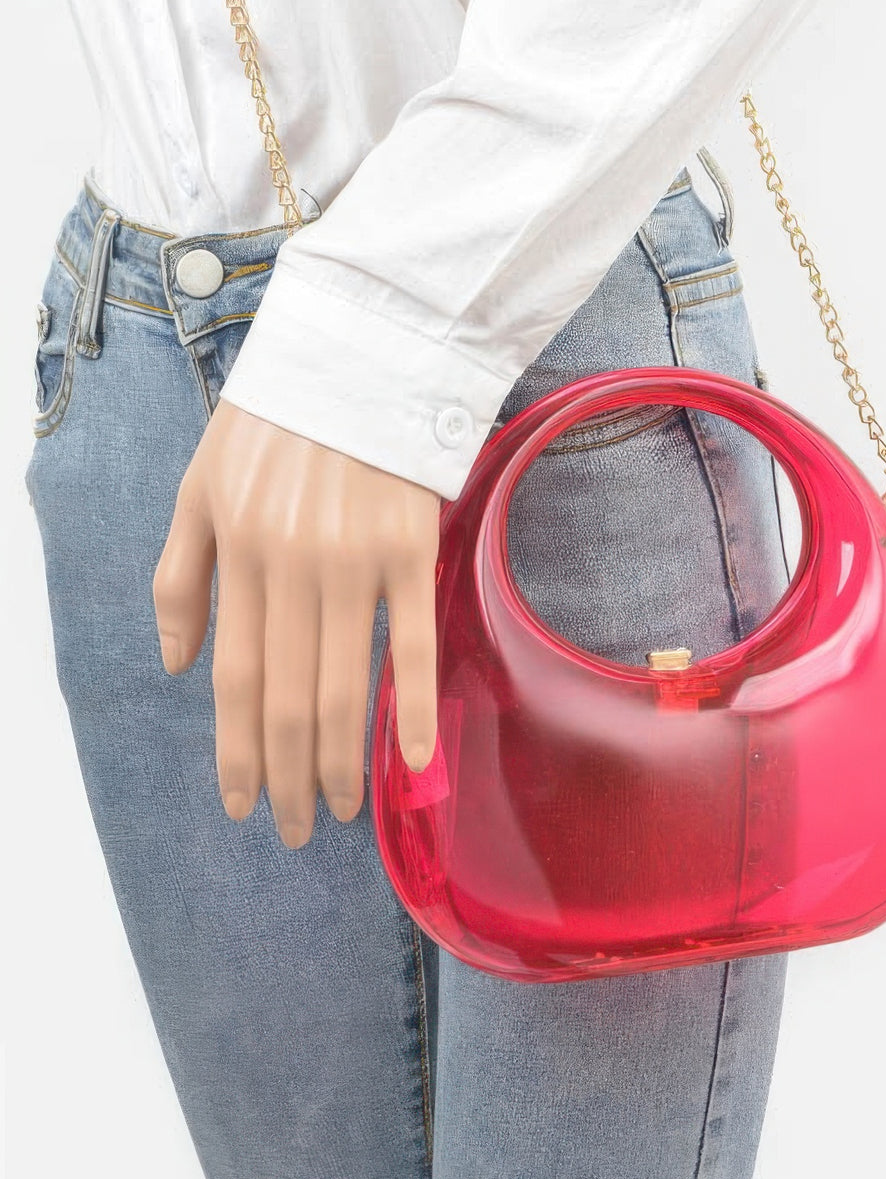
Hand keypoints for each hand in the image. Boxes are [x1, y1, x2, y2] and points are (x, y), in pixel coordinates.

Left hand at [152, 399, 441, 847]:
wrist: (360, 350)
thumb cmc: (275, 419)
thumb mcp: (200, 485)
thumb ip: (180, 575)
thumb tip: (179, 666)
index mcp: (238, 553)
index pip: (232, 679)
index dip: (235, 752)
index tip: (243, 803)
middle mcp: (292, 566)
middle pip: (284, 699)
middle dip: (286, 776)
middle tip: (297, 828)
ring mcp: (355, 560)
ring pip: (342, 685)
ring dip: (339, 761)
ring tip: (343, 807)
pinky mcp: (413, 547)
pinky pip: (414, 644)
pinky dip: (412, 708)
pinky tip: (413, 761)